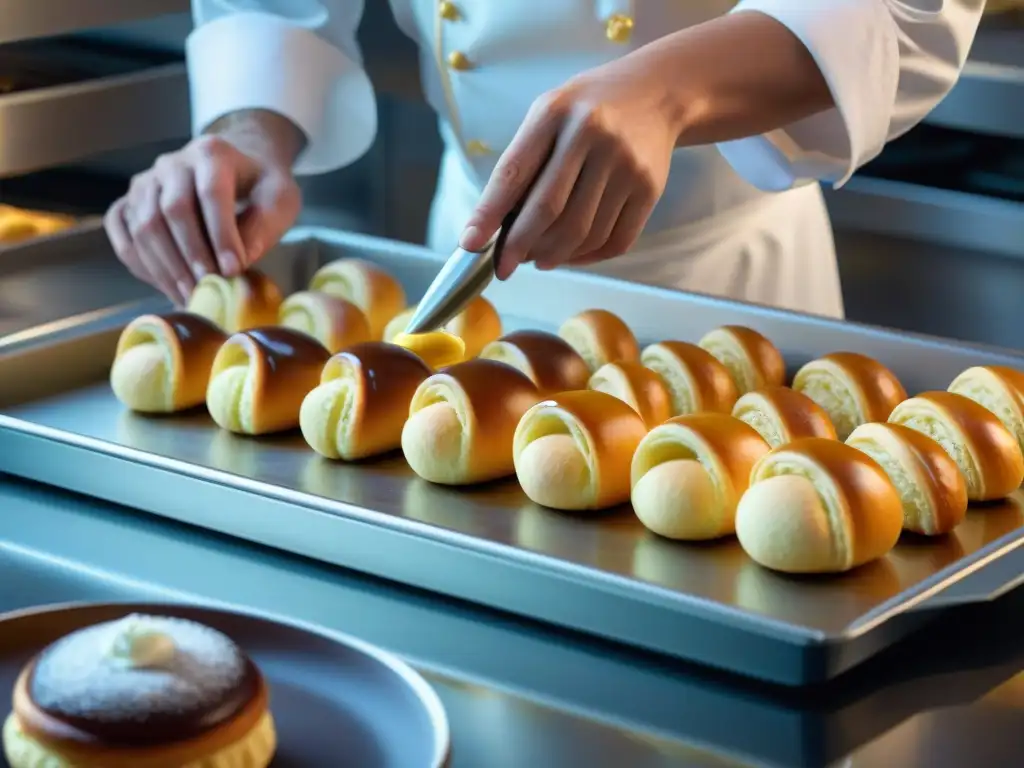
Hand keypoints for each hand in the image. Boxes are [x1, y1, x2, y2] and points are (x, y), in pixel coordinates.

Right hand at [105, 131, 300, 304]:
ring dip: (165, 266)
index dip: (221, 235)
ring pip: (144, 224)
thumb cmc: (260, 187)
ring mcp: (146, 181)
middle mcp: (172, 163)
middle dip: (191, 254)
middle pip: (171, 210)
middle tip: (208, 287)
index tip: (233, 270)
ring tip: (189, 295)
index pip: (211, 193)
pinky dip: (140, 262)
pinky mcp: (130, 200)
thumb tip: (236, 262)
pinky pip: (122, 232)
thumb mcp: (279, 199)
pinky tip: (165, 284)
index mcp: (212, 153)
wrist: (236, 168)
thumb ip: (264, 225)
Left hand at [460, 58, 681, 279]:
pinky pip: (614, 240)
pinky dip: (586, 257)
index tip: (470, 244)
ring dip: (552, 255)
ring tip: (537, 258)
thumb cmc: (587, 109)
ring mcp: (625, 163)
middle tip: (504, 265)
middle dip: (519, 246)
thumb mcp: (548, 114)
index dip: (488, 214)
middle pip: (549, 210)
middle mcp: (592, 134)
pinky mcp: (650, 187)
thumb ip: (523, 163)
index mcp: (555, 112)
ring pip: (582, 232)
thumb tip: (494, 227)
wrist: (657, 92)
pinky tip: (571, 254)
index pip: (514, 173)